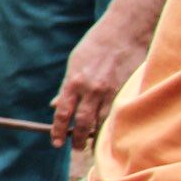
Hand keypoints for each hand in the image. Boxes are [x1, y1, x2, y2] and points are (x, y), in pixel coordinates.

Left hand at [52, 13, 148, 149]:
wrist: (123, 32)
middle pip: (82, 122)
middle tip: (76, 148)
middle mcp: (91, 89)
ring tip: (92, 143)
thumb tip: (55, 105)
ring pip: (102, 121)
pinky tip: (109, 130)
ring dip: (96, 134)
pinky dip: (111, 123)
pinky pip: (117, 112)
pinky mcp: (126, 90)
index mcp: (73, 82)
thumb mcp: (74, 64)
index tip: (56, 142)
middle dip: (78, 139)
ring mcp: (110, 90)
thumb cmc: (95, 46)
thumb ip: (66, 88)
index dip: (58, 130)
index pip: (62, 113)